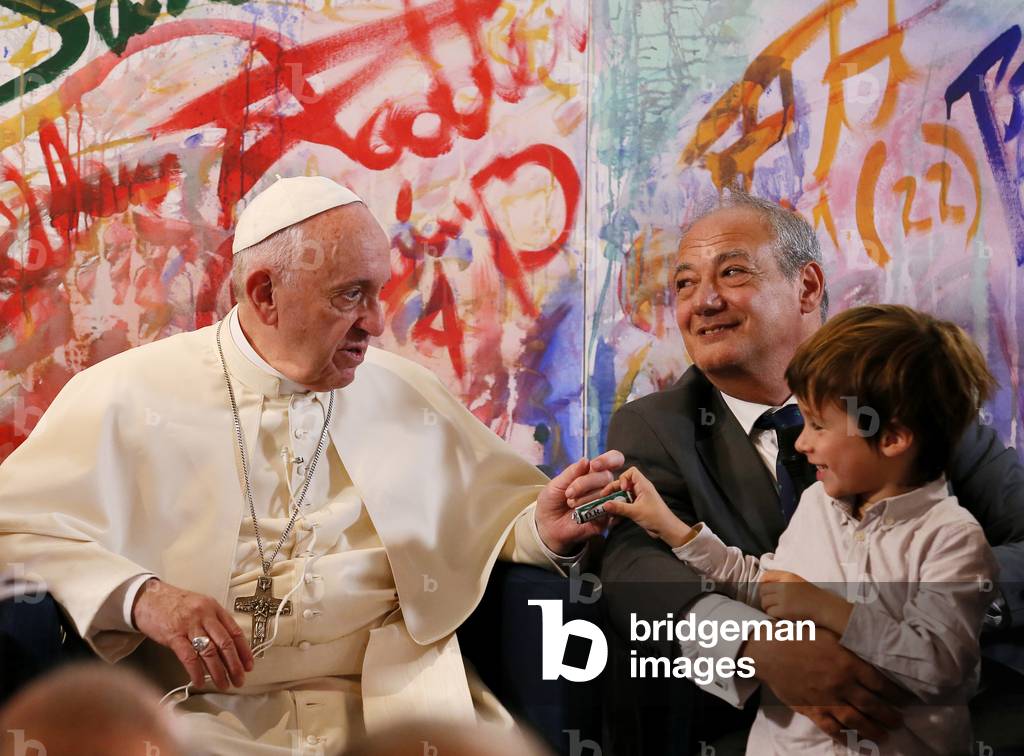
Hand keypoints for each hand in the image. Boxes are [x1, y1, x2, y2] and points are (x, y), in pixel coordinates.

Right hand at [132, 578, 253, 689]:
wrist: (148, 597)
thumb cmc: (174, 604)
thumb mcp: (200, 606)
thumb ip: (213, 622)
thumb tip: (226, 647)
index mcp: (214, 608)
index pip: (235, 631)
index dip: (244, 650)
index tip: (249, 665)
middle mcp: (204, 615)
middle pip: (225, 643)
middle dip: (235, 665)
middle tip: (239, 679)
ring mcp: (189, 625)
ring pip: (209, 652)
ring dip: (218, 672)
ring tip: (223, 684)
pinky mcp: (174, 635)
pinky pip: (189, 657)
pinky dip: (196, 672)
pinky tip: (200, 682)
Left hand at [536, 450, 623, 554]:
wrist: (547, 526)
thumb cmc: (552, 502)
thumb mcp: (556, 484)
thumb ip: (571, 473)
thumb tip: (586, 460)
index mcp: (592, 473)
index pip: (613, 459)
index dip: (608, 460)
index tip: (594, 466)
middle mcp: (602, 486)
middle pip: (606, 476)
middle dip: (585, 483)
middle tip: (569, 493)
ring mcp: (606, 502)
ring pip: (606, 493)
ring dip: (586, 499)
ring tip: (571, 505)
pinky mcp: (606, 519)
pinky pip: (609, 511)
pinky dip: (594, 510)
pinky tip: (581, 513)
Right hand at [598, 467, 692, 547]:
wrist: (667, 530)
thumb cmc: (656, 517)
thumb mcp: (635, 512)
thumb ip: (619, 507)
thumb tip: (604, 504)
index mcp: (643, 485)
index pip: (631, 472)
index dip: (623, 478)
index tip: (621, 489)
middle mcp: (640, 490)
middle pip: (623, 484)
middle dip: (613, 491)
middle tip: (604, 498)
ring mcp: (638, 499)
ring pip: (622, 496)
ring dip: (614, 502)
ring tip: (606, 510)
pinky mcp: (637, 508)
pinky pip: (625, 505)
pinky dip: (619, 511)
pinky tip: (612, 519)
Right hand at [745, 630, 908, 744]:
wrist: (769, 650)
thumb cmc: (799, 636)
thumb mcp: (830, 633)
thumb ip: (851, 644)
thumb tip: (870, 649)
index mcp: (848, 663)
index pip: (881, 684)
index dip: (896, 694)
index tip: (904, 699)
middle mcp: (842, 684)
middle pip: (873, 706)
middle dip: (890, 716)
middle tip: (899, 721)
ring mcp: (827, 699)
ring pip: (857, 721)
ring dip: (874, 730)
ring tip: (884, 735)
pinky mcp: (812, 710)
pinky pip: (832, 728)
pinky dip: (845, 736)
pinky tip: (854, 740)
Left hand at [761, 570, 853, 632]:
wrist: (823, 607)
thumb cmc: (810, 595)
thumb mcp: (796, 581)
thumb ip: (781, 580)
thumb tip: (762, 584)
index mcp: (787, 575)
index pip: (765, 576)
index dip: (762, 584)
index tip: (766, 591)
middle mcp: (784, 585)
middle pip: (762, 590)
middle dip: (764, 597)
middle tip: (772, 602)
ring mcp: (783, 598)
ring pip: (764, 602)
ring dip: (768, 607)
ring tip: (777, 609)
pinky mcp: (784, 610)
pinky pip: (770, 612)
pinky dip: (773, 614)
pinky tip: (781, 614)